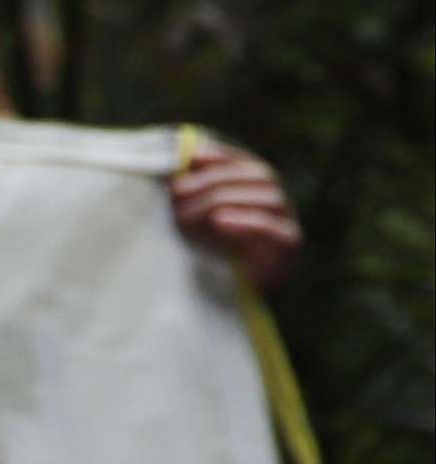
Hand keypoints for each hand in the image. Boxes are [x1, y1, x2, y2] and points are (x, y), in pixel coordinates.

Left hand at [167, 137, 298, 286]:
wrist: (217, 308)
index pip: (247, 162)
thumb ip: (188, 193)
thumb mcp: (189, 221)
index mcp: (257, 194)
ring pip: (269, 198)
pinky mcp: (287, 252)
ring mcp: (287, 227)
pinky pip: (275, 231)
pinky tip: (220, 222)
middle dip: (214, 180)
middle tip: (177, 193)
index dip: (223, 155)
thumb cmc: (200, 259)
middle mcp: (278, 206)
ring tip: (187, 213)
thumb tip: (178, 159)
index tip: (192, 156)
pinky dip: (246, 222)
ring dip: (224, 200)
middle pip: (259, 175)